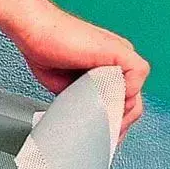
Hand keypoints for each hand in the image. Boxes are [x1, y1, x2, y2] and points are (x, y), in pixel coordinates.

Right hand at [5, 3, 149, 139]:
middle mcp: (118, 60)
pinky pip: (136, 76)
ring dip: (119, 113)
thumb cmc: (43, 51)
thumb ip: (86, 101)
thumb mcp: (69, 88)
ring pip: (136, 93)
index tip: (104, 138)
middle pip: (133, 101)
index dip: (116, 123)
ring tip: (99, 122)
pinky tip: (102, 98)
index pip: (124, 102)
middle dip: (118, 124)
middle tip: (103, 138)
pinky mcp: (119, 51)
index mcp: (108, 67)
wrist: (33, 30)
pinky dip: (123, 92)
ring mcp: (120, 54)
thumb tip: (93, 122)